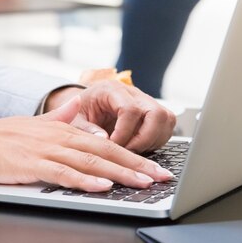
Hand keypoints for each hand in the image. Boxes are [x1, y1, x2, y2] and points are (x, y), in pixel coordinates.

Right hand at [0, 97, 173, 192]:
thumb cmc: (1, 136)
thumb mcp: (35, 123)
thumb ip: (60, 116)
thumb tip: (76, 106)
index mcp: (63, 129)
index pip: (106, 142)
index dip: (132, 155)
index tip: (154, 167)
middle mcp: (59, 137)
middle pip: (105, 151)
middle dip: (136, 165)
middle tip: (160, 177)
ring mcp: (46, 150)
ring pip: (89, 161)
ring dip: (118, 173)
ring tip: (141, 183)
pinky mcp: (32, 164)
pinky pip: (63, 173)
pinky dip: (84, 180)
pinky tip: (101, 186)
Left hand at [45, 82, 175, 153]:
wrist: (84, 107)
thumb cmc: (79, 112)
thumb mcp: (75, 120)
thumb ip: (86, 129)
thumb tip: (104, 140)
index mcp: (111, 90)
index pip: (130, 109)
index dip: (124, 132)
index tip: (114, 147)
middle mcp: (132, 93)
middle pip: (156, 113)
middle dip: (144, 138)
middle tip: (128, 153)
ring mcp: (145, 101)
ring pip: (165, 119)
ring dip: (153, 140)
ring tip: (133, 152)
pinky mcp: (152, 113)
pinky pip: (166, 126)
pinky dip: (157, 140)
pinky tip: (140, 148)